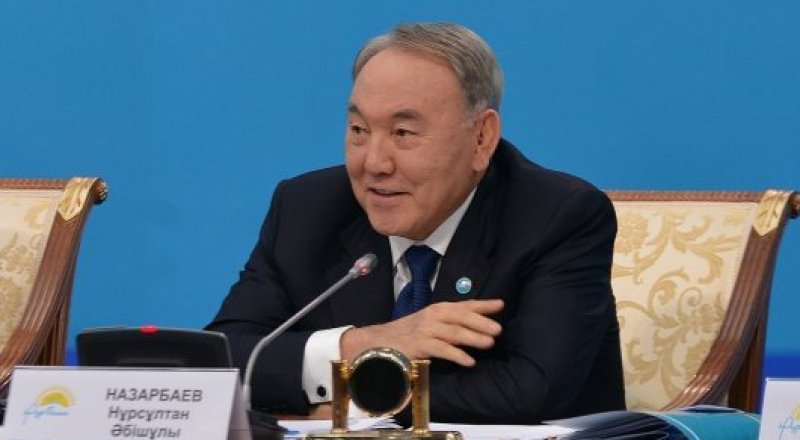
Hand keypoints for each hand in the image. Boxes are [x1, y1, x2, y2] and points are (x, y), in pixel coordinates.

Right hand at [340, 299, 502, 365]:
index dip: (482, 305)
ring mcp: (426, 330)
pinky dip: (457, 355)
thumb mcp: (431, 323)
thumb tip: (478, 323)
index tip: (500, 304)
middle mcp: (433, 316)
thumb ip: (451, 322)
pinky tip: (469, 361)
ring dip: (473, 338)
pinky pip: (442, 349)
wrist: (379, 341)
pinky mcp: (419, 345)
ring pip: (454, 332)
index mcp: (438, 309)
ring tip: (489, 344)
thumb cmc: (409, 333)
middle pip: (461, 317)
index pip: (464, 305)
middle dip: (481, 322)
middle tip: (498, 329)